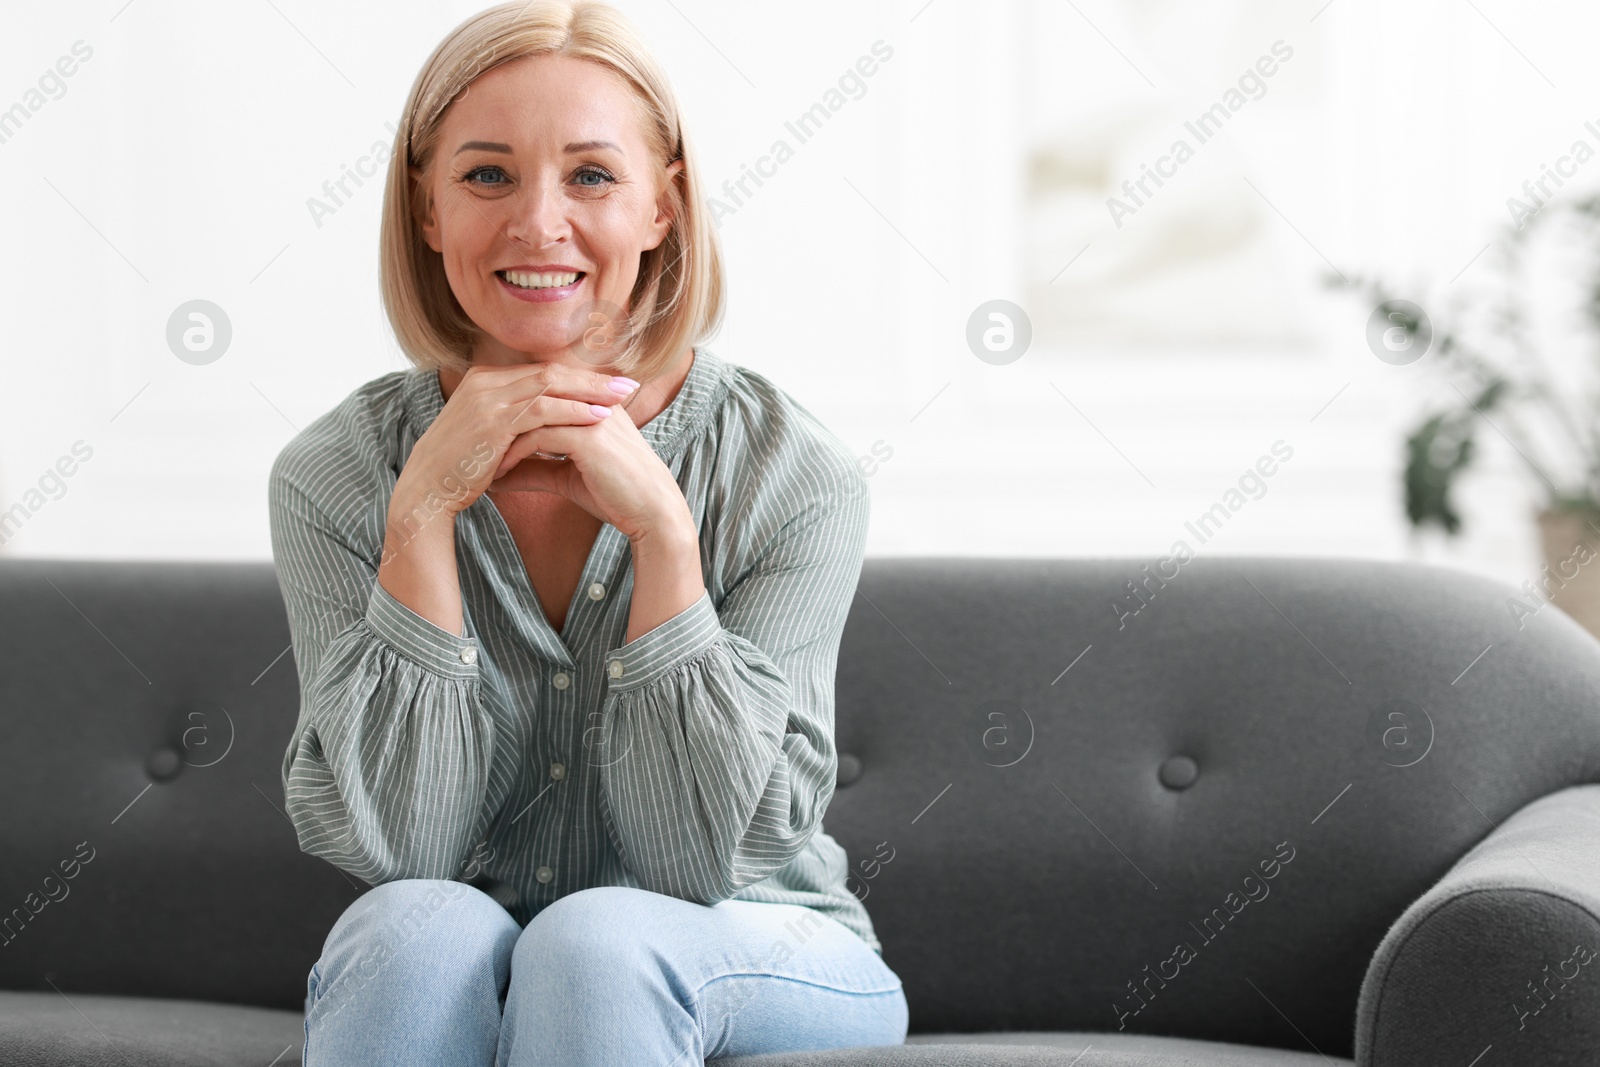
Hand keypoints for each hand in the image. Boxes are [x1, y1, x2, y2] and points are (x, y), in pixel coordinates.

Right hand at [395, 362, 638, 517]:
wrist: (427, 490)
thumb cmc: (460, 470)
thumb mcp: (488, 436)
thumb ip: (515, 422)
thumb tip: (549, 424)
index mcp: (485, 381)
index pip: (542, 371)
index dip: (579, 377)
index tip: (612, 384)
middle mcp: (485, 382)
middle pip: (550, 372)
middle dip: (593, 378)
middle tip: (629, 384)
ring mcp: (488, 399)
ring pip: (549, 385)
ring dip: (590, 391)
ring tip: (623, 398)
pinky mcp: (493, 420)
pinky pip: (542, 410)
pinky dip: (573, 410)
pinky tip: (598, 416)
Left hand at [488, 386, 687, 543]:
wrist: (652, 512)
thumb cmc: (616, 495)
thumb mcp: (566, 478)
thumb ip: (536, 469)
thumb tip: (500, 475)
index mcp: (590, 405)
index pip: (540, 395)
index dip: (510, 415)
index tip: (483, 439)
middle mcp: (591, 403)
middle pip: (532, 398)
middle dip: (499, 420)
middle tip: (471, 444)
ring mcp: (591, 417)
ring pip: (531, 414)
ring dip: (502, 437)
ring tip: (480, 460)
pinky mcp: (588, 437)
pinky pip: (538, 437)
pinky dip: (514, 454)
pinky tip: (498, 472)